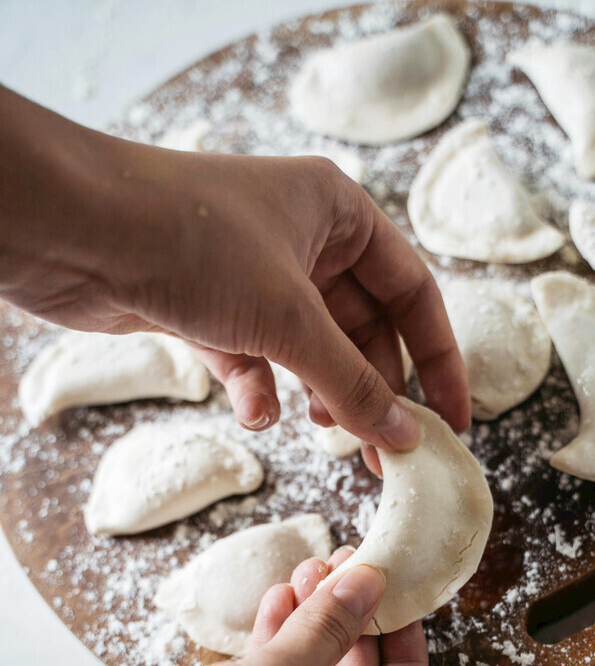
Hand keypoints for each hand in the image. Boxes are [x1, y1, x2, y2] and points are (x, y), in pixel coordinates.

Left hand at [0, 86, 470, 450]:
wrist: (71, 228)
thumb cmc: (191, 241)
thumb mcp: (289, 318)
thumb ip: (352, 382)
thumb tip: (403, 437)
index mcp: (340, 213)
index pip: (413, 292)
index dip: (438, 358)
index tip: (452, 419)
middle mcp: (302, 238)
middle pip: (363, 327)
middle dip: (372, 389)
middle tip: (383, 451)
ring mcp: (254, 272)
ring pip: (309, 347)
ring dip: (319, 393)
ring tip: (325, 435)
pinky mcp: (209, 304)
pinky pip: (253, 355)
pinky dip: (257, 388)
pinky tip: (252, 412)